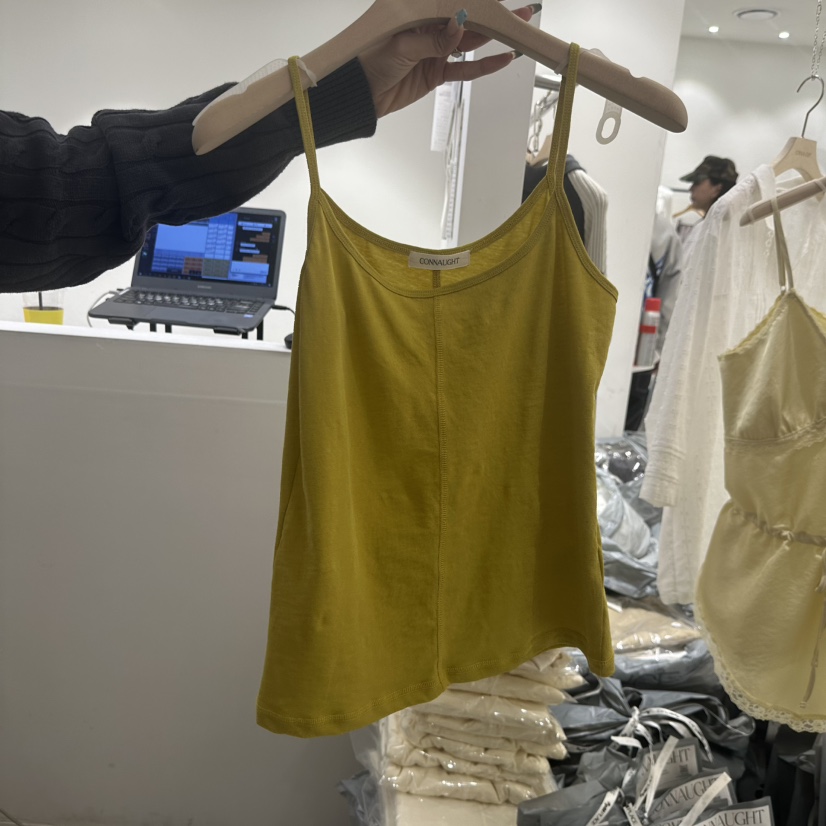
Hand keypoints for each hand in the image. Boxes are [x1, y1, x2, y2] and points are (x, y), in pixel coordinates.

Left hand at [359, 4, 535, 117]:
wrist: (360, 95)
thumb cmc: (369, 61)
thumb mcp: (402, 46)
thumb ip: (434, 39)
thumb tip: (460, 27)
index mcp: (417, 10)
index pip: (451, 1)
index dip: (474, 0)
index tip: (496, 0)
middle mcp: (428, 26)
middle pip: (466, 18)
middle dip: (492, 14)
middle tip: (519, 10)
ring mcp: (434, 49)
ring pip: (470, 41)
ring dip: (493, 36)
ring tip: (517, 29)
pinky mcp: (437, 72)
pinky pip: (465, 67)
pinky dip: (484, 65)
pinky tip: (502, 59)